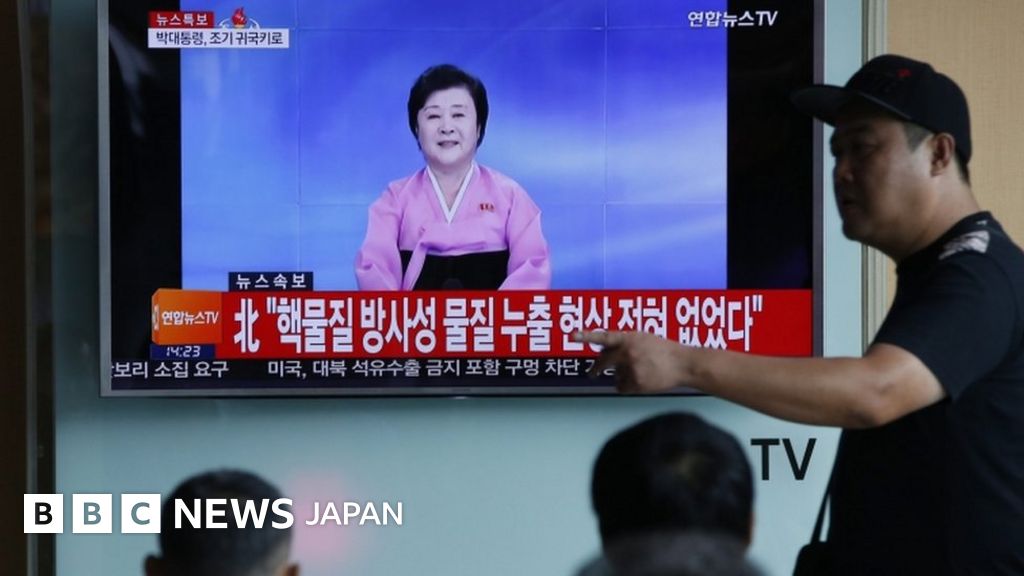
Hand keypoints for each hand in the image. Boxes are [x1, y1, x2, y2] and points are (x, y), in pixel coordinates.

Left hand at [574, 330, 688, 393]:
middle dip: (596, 369)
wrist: (683, 363)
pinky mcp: (636, 383)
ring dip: (623, 377)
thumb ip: (624, 342)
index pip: (603, 336)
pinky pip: (622, 388)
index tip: (572, 336)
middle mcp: (627, 352)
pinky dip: (629, 387)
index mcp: (628, 338)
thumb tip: (604, 351)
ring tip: (642, 372)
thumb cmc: (664, 349)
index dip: (587, 336)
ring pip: (615, 377)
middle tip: (592, 373)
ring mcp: (631, 369)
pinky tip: (642, 382)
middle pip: (603, 362)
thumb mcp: (643, 338)